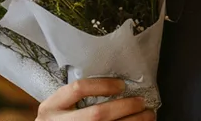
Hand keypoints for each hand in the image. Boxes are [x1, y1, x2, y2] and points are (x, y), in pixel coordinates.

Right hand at [36, 78, 152, 120]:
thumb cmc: (57, 118)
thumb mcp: (59, 104)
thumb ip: (76, 95)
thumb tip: (117, 84)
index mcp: (52, 107)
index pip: (78, 89)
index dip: (103, 85)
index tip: (122, 84)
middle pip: (97, 115)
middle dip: (125, 107)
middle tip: (141, 102)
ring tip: (148, 115)